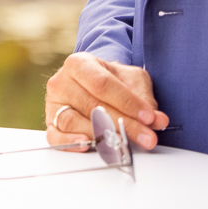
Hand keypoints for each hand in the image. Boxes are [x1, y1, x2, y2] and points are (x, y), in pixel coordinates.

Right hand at [44, 52, 168, 150]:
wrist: (95, 83)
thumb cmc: (113, 80)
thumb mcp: (132, 80)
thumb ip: (144, 99)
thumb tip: (158, 121)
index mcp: (79, 63)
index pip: (103, 85)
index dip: (127, 103)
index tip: (149, 117)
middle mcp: (61, 81)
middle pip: (92, 106)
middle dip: (124, 124)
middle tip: (147, 137)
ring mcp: (54, 103)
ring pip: (74, 122)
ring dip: (102, 136)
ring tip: (124, 144)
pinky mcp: (50, 123)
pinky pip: (55, 136)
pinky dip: (70, 143)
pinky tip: (88, 145)